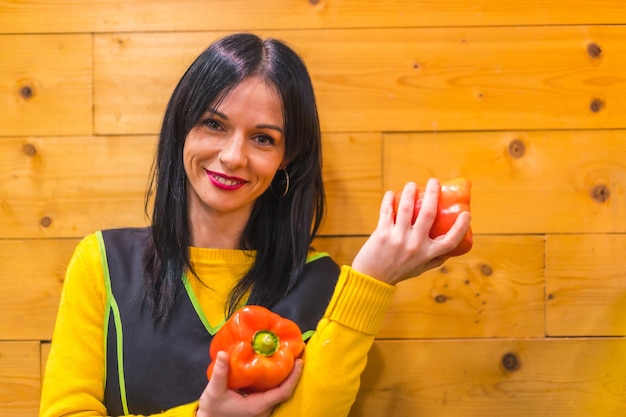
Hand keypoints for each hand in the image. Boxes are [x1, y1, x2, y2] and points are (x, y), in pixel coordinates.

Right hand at [196, 351, 302, 416]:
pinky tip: (274, 367)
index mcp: (258, 406)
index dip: (294, 377)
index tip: (300, 361)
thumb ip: (220, 373)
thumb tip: (223, 353)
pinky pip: (273, 392)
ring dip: (286, 376)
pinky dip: (277, 380)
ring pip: (279, 392)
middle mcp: (264, 409)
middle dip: (293, 373)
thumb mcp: (214, 391)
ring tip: (288, 356)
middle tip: (296, 353)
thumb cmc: (212, 409)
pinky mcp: (258, 406)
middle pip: (285, 391)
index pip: (283, 392)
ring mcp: (262, 409)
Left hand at [351, 178, 471, 284]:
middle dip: (433, 193)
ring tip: (412, 184)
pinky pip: (387, 211)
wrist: (372, 278)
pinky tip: (391, 194)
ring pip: (406, 208)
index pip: (450, 241)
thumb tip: (451, 249)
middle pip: (428, 213)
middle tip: (434, 182)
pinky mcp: (382, 233)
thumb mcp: (421, 268)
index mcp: (427, 254)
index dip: (461, 227)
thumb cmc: (398, 271)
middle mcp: (415, 245)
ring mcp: (398, 238)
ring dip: (410, 192)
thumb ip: (435, 259)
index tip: (466, 214)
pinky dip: (389, 200)